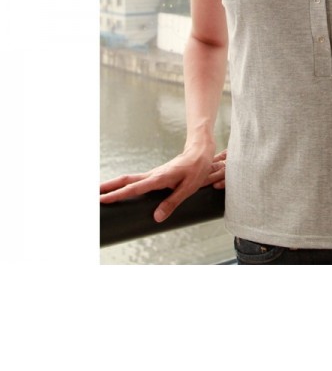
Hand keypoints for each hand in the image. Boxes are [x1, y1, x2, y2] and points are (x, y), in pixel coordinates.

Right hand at [100, 144, 224, 221]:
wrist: (199, 152)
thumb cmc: (196, 169)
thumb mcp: (188, 189)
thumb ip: (172, 203)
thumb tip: (156, 217)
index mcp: (159, 178)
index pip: (134, 188)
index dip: (118, 195)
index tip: (103, 199)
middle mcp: (152, 175)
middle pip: (126, 180)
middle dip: (108, 187)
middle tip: (93, 194)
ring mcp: (152, 174)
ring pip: (129, 179)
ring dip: (114, 185)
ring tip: (101, 193)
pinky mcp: (155, 175)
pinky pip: (136, 181)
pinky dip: (124, 185)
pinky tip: (121, 191)